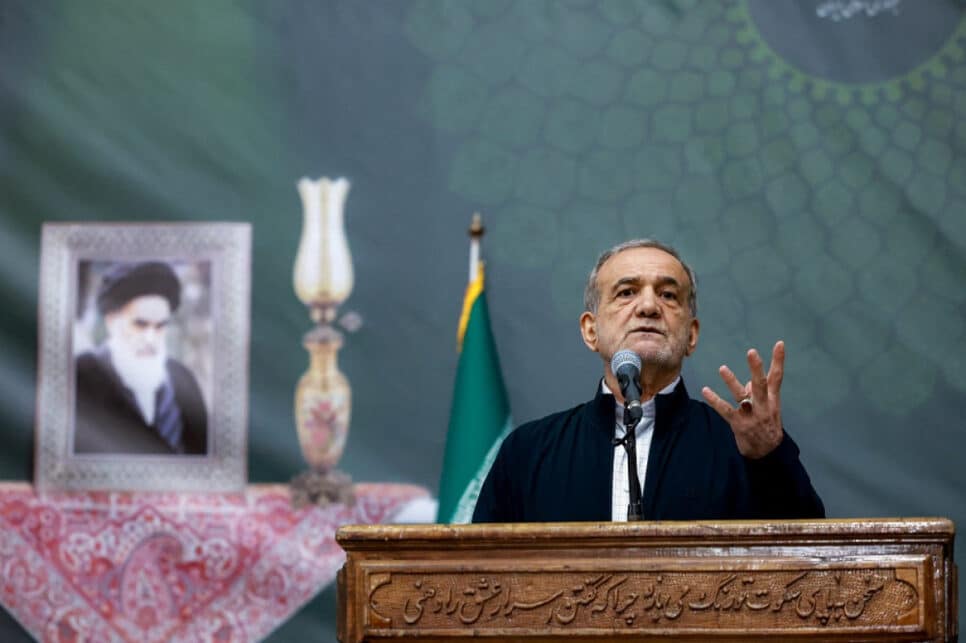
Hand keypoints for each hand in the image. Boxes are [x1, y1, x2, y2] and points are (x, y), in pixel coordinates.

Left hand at [701, 340, 784, 458]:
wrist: (768, 452)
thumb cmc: (767, 426)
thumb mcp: (769, 409)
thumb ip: (759, 393)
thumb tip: (748, 381)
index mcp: (772, 400)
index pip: (777, 377)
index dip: (778, 360)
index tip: (779, 344)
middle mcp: (763, 406)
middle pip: (760, 384)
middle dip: (756, 368)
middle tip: (752, 352)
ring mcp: (751, 415)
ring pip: (741, 396)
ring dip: (732, 381)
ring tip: (723, 368)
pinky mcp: (738, 424)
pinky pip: (725, 410)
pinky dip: (715, 400)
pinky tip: (706, 390)